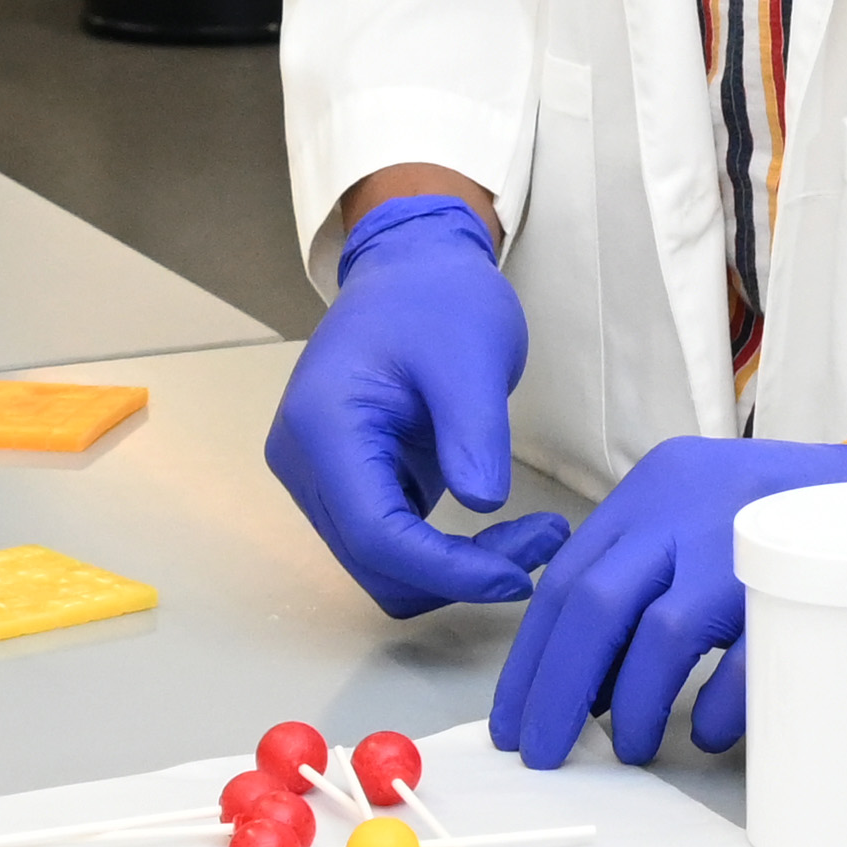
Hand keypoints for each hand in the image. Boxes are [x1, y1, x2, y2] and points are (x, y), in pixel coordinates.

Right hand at [271, 194, 572, 615]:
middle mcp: (303, 462)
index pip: (376, 534)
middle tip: (542, 542)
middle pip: (374, 563)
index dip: (447, 571)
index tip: (518, 575)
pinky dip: (443, 556)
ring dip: (452, 570)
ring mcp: (318, 478)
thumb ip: (473, 433)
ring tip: (529, 536)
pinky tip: (498, 531)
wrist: (410, 271)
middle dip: (457, 573)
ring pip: (382, 567)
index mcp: (322, 424)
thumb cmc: (438, 299)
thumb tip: (483, 506)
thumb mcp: (471, 355)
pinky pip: (391, 547)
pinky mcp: (345, 486)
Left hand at [494, 436, 846, 766]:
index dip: (531, 658)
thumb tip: (586, 682)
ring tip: (631, 749)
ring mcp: (741, 540)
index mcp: (652, 489)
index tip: (514, 719)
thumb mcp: (697, 512)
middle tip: (543, 752)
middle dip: (557, 691)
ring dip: (635, 706)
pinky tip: (709, 733)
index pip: (565, 579)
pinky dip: (719, 706)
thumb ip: (641, 575)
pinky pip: (744, 659)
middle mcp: (685, 507)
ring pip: (661, 637)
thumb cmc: (788, 512)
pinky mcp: (795, 578)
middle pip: (593, 607)